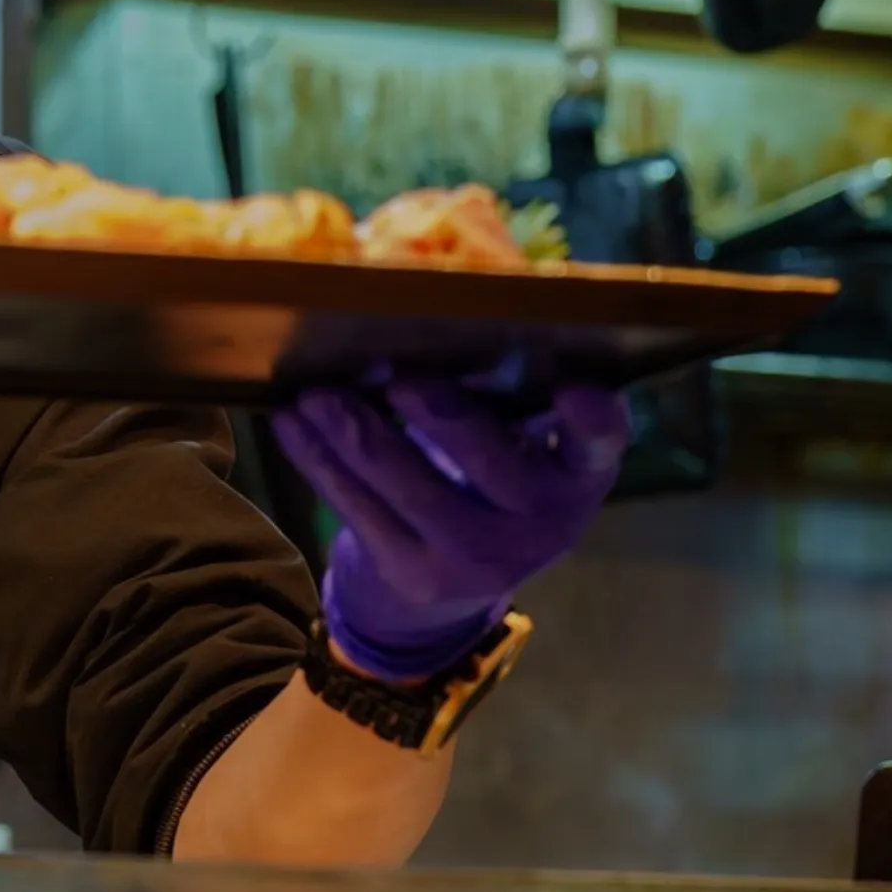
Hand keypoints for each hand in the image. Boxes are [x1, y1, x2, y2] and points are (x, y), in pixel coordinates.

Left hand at [270, 379, 629, 682]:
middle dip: (441, 414)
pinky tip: (292, 422)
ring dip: (355, 431)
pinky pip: (357, 508)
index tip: (576, 390)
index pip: (599, 444)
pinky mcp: (414, 573)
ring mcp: (478, 556)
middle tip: (400, 375)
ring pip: (408, 485)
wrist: (453, 586)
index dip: (593, 420)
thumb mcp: (520, 443)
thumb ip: (503, 391)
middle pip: (489, 460)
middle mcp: (541, 521)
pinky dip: (319, 459)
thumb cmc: (490, 477)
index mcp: (578, 473)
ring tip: (316, 392)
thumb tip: (434, 306)